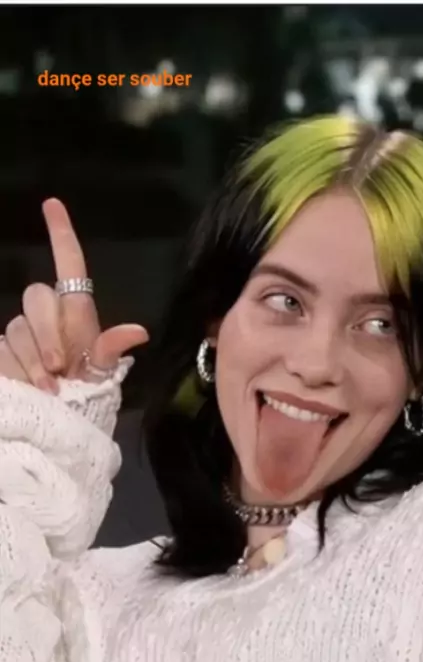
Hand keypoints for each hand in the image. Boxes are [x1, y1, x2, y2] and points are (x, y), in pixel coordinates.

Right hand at [0, 198, 148, 390]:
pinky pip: (2, 349)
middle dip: (47, 331)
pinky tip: (28, 387)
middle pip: (37, 296)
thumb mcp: (103, 374)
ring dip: (34, 361)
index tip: (53, 204)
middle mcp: (48, 318)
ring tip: (51, 389)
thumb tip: (139, 331)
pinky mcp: (2, 353)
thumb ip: (112, 349)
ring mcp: (22, 333)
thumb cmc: (88, 396)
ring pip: (18, 329)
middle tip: (60, 366)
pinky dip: (17, 370)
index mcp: (77, 314)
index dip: (62, 235)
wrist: (62, 425)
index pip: (69, 266)